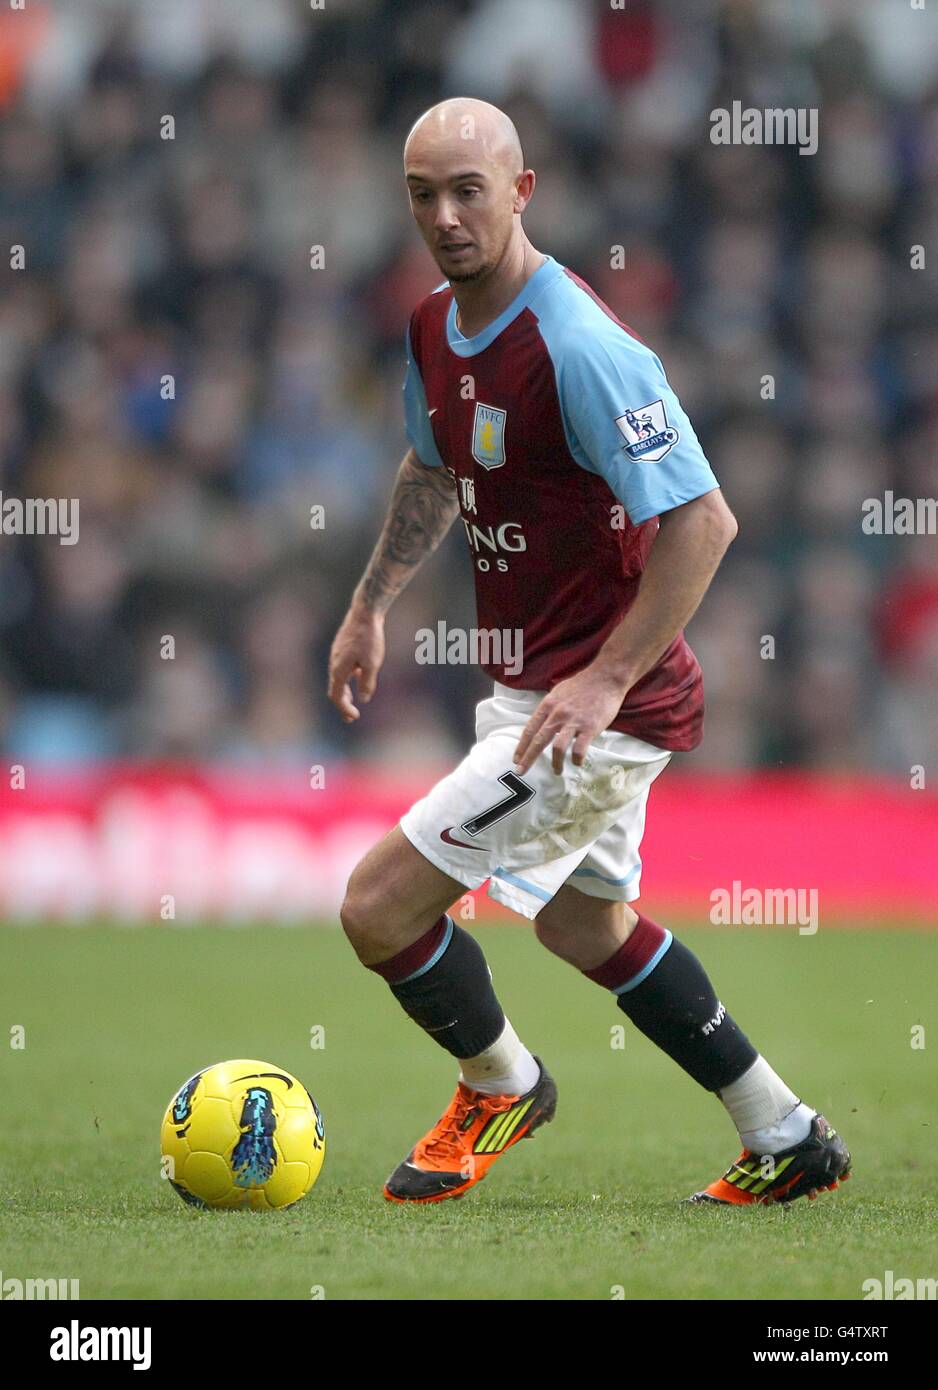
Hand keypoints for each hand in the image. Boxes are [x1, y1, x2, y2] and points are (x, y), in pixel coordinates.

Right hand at [327, 604, 385, 722]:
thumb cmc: (369, 638)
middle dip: (342, 705)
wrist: (364, 613)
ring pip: (337, 679)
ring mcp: (337, 655)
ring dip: (344, 692)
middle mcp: (334, 664)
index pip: (337, 696)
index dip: (344, 709)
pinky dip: (347, 679)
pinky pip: (341, 669)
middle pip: (335, 690)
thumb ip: (367, 683)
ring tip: (351, 701)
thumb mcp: (372, 663)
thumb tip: (364, 699)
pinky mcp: (342, 648)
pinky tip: (356, 678)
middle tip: (351, 717)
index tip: (354, 717)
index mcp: (339, 670)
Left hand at [512, 664, 629, 774]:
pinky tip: (576, 762)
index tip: (516, 759)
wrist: (605, 677)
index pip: (530, 729)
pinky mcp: (590, 728)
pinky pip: (579, 749)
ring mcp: (574, 721)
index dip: (522, 746)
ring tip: (556, 771)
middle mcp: (558, 714)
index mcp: (548, 705)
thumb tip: (542, 722)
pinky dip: (576, 759)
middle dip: (528, 759)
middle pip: (538, 741)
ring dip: (555, 763)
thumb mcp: (558, 692)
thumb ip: (549, 708)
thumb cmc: (583, 684)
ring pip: (558, 748)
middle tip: (521, 771)